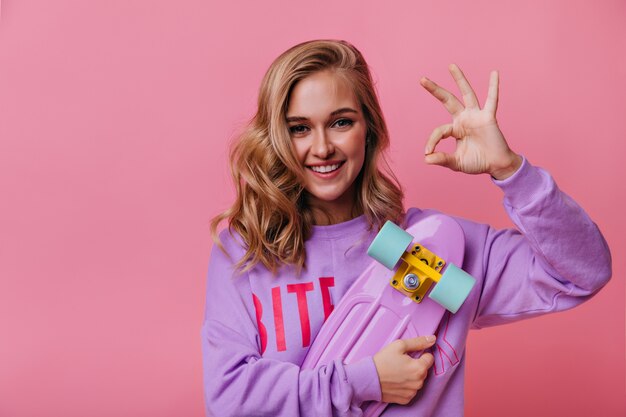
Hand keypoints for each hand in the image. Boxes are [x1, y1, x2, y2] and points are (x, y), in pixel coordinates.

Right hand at [372, 335, 435, 404]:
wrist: (367, 378)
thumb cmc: (383, 360)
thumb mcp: (399, 345)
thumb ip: (418, 342)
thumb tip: (432, 339)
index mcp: (419, 368)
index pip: (429, 358)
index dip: (420, 354)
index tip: (409, 355)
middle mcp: (419, 383)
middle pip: (424, 370)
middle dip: (416, 365)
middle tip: (401, 363)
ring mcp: (412, 392)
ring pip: (418, 380)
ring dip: (412, 376)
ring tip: (397, 372)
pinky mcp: (406, 399)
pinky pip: (411, 390)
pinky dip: (406, 386)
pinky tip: (396, 381)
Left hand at [419, 64, 521, 179]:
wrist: (496, 165)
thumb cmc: (477, 162)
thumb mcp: (456, 162)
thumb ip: (442, 159)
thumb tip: (426, 159)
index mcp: (454, 129)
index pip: (439, 131)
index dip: (432, 141)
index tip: (428, 153)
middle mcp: (463, 119)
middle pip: (447, 100)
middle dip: (435, 90)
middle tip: (422, 79)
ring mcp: (476, 116)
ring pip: (467, 94)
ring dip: (459, 79)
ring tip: (451, 66)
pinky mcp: (488, 117)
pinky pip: (492, 100)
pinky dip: (493, 87)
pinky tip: (494, 73)